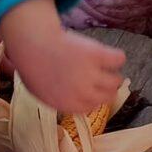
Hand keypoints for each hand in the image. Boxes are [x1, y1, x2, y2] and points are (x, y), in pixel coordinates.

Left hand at [0, 0, 123, 114]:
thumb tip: (75, 99)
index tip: (95, 90)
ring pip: (116, 81)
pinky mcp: (97, 56)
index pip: (92, 107)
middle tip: (103, 77)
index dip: (95, 98)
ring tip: (106, 67)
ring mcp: (91, 75)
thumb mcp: (42, 92)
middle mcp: (82, 93)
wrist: (32, 44)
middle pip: (108, 97)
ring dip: (113, 75)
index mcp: (68, 104)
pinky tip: (109, 55)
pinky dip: (117, 57)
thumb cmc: (33, 65)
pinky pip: (119, 59)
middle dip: (107, 88)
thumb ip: (60, 98)